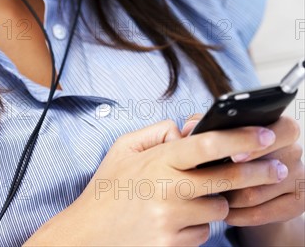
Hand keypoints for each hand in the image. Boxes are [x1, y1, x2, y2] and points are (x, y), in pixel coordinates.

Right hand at [24, 119, 285, 246]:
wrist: (88, 235)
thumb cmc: (106, 188)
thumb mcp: (122, 148)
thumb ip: (154, 131)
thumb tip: (184, 130)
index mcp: (158, 160)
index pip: (207, 144)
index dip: (239, 137)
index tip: (262, 133)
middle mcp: (168, 189)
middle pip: (226, 178)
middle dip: (257, 171)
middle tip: (277, 168)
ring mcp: (171, 220)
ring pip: (218, 209)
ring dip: (215, 203)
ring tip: (193, 198)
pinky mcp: (172, 245)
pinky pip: (202, 234)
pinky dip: (197, 227)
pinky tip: (177, 220)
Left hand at [182, 114, 304, 245]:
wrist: (252, 190)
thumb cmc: (231, 154)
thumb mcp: (219, 137)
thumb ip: (206, 126)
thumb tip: (191, 126)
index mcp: (279, 126)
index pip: (279, 128)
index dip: (256, 143)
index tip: (233, 155)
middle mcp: (294, 150)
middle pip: (271, 163)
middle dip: (242, 174)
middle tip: (219, 179)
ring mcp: (299, 178)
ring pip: (259, 191)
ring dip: (232, 196)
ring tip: (213, 195)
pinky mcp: (297, 204)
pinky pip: (263, 213)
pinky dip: (239, 214)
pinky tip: (225, 211)